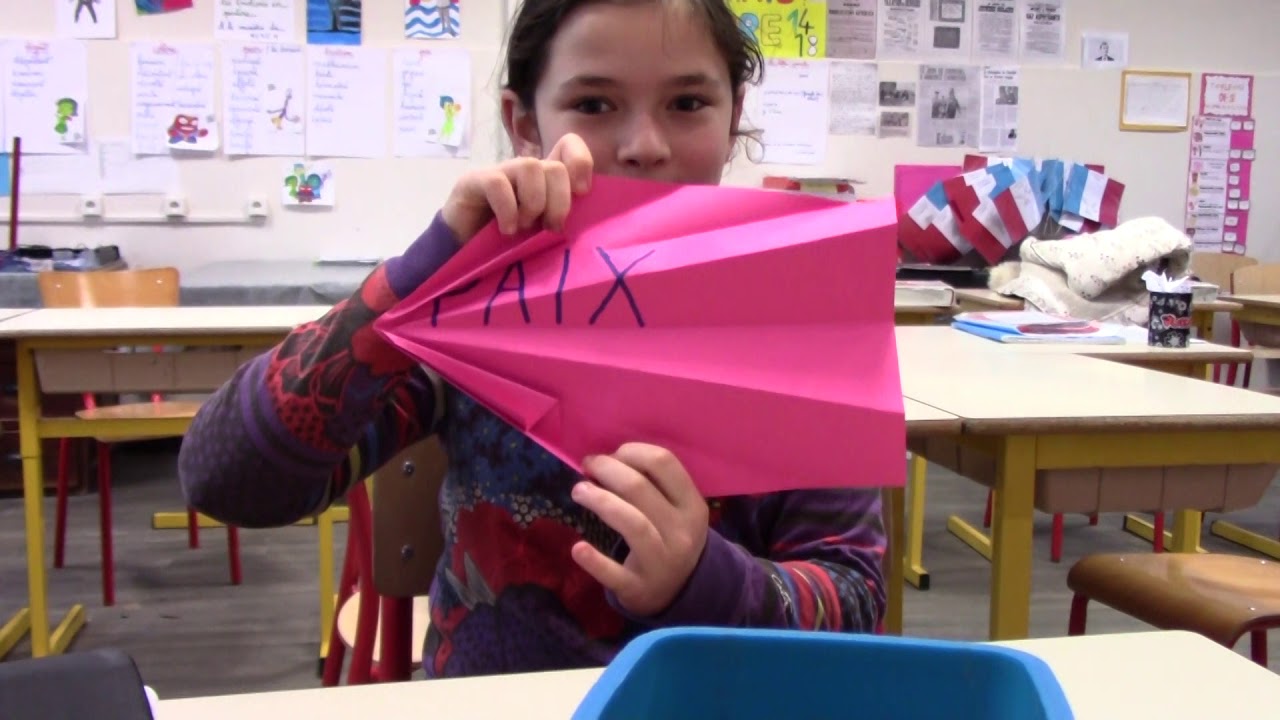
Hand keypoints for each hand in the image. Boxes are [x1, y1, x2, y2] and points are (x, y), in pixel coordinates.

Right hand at [440, 133, 593, 242]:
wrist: (460, 252)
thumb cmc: (506, 244)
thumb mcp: (541, 233)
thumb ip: (561, 221)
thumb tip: (589, 226)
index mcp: (545, 180)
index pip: (569, 146)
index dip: (580, 163)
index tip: (581, 192)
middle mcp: (524, 171)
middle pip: (555, 167)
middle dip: (559, 201)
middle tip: (550, 228)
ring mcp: (500, 172)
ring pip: (530, 167)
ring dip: (533, 203)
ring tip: (522, 228)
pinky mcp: (474, 181)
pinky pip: (498, 182)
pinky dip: (508, 209)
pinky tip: (506, 230)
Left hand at [570, 443, 708, 617]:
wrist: (680, 592)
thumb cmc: (670, 538)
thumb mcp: (677, 510)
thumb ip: (653, 484)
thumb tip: (608, 458)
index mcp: (691, 505)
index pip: (664, 463)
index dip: (631, 452)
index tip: (611, 455)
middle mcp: (681, 532)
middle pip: (641, 489)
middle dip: (608, 470)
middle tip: (588, 466)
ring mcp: (661, 561)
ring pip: (632, 523)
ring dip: (601, 501)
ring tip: (578, 491)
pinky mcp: (638, 588)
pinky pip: (615, 573)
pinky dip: (595, 561)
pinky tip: (578, 548)